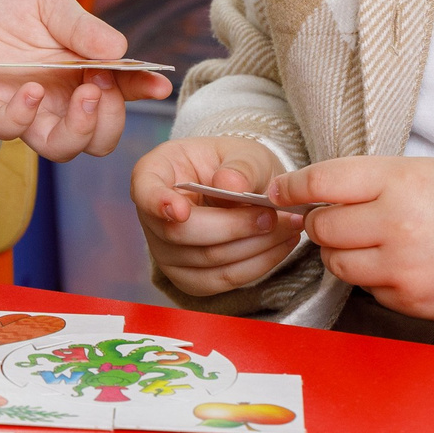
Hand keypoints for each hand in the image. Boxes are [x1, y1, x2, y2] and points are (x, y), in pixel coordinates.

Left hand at [0, 0, 166, 158]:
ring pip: (65, 147)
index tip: (157, 84)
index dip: (143, 91)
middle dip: (111, 117)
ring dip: (83, 128)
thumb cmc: (0, 8)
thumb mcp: (46, 3)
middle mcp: (58, 99)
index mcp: (81, 71)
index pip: (121, 91)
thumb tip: (121, 51)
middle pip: (100, 135)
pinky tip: (31, 89)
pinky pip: (12, 132)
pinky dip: (26, 116)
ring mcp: (25, 112)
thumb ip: (81, 26)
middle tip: (101, 84)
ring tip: (83, 93)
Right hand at [132, 136, 301, 295]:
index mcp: (153, 174)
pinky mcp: (189, 279)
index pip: (144, 191)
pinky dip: (258, 264)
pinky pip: (223, 280)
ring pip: (208, 260)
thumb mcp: (242, 152)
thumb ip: (239, 166)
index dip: (158, 202)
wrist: (242, 191)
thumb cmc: (234, 165)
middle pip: (182, 233)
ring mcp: (166, 253)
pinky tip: (280, 246)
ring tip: (289, 227)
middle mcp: (151, 218)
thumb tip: (230, 184)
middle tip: (273, 215)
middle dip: (234, 227)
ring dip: (254, 247)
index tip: (180, 211)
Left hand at [272, 156, 433, 320]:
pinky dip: (375, 278)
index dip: (292, 186)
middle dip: (322, 223)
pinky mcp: (414, 302)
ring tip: (372, 239)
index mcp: (400, 181)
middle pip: (322, 228)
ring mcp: (405, 268)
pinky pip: (370, 290)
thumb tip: (312, 196)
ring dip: (343, 253)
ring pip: (338, 264)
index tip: (279, 190)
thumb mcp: (424, 171)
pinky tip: (402, 263)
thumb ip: (369, 183)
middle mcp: (397, 225)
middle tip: (338, 216)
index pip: (322, 182)